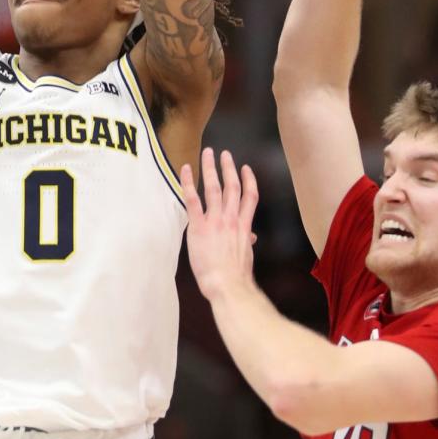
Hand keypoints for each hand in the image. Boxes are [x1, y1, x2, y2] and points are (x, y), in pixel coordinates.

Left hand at [180, 148, 258, 302]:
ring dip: (211, 168)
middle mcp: (232, 219)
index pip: (250, 197)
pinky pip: (192, 199)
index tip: (246, 169)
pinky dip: (188, 183)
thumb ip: (247, 242)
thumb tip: (251, 238)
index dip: (249, 180)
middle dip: (228, 168)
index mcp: (244, 226)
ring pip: (214, 187)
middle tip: (224, 153)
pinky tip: (186, 170)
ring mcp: (215, 221)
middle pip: (232, 186)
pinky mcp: (199, 226)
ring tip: (208, 154)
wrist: (228, 284)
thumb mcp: (246, 256)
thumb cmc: (236, 276)